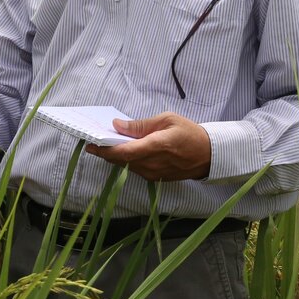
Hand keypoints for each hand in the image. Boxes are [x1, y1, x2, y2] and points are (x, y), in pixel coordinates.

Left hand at [86, 112, 210, 181]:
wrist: (208, 155)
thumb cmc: (189, 133)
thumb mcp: (166, 119)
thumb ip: (140, 125)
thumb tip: (117, 125)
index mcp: (156, 146)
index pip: (124, 152)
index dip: (104, 150)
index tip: (91, 144)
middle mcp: (152, 163)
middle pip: (120, 161)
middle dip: (105, 152)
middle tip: (92, 142)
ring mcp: (153, 173)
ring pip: (126, 166)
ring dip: (114, 157)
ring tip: (105, 144)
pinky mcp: (155, 178)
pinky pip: (134, 169)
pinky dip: (126, 161)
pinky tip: (122, 151)